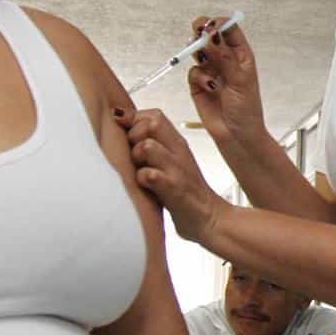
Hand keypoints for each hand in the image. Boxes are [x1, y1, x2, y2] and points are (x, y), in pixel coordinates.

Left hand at [125, 110, 228, 243]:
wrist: (210, 219)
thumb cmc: (185, 192)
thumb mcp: (172, 161)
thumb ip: (154, 144)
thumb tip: (124, 125)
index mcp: (178, 143)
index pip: (154, 115)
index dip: (135, 121)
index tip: (128, 136)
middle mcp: (179, 152)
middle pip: (152, 123)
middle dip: (134, 135)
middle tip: (134, 155)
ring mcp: (177, 170)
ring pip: (147, 146)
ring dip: (136, 157)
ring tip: (139, 170)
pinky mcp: (173, 189)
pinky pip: (150, 175)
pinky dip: (142, 179)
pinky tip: (145, 186)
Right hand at [184, 16, 265, 146]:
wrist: (236, 135)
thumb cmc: (246, 109)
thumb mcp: (240, 79)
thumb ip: (225, 56)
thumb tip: (212, 34)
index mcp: (241, 54)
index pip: (229, 29)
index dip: (219, 24)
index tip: (212, 26)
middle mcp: (225, 59)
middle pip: (209, 35)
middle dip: (202, 31)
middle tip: (198, 30)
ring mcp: (211, 70)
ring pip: (198, 50)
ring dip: (198, 51)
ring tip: (204, 57)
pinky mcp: (198, 84)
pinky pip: (193, 71)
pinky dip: (199, 77)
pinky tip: (210, 87)